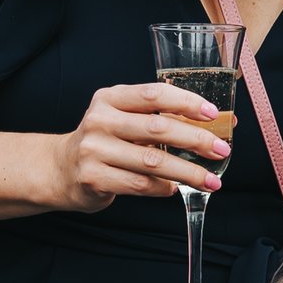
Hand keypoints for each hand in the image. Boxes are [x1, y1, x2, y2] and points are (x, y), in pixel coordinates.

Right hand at [58, 80, 233, 213]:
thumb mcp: (125, 118)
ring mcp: (94, 150)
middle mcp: (100, 120)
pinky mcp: (94, 178)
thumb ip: (163, 116)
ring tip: (210, 180)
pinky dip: (163, 187)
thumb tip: (221, 121)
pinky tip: (175, 188)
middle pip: (157, 128)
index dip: (186, 102)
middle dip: (195, 139)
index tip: (212, 114)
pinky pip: (139, 184)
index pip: (153, 94)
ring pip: (152, 162)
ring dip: (187, 172)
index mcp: (110, 98)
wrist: (61, 168)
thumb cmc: (106, 141)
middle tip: (221, 149)